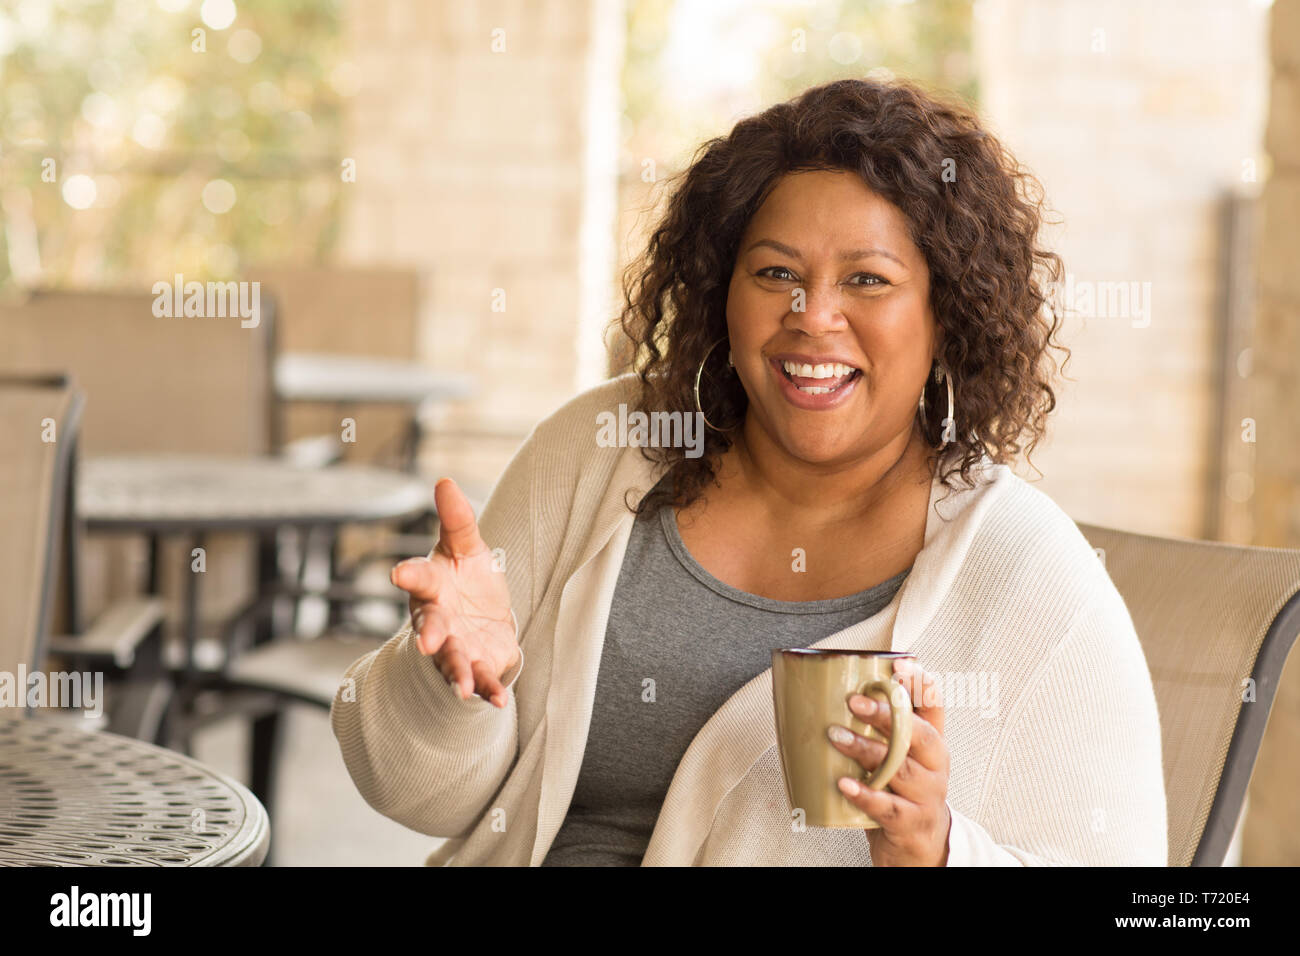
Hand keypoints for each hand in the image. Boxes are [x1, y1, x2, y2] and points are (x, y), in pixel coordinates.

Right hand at [390, 477, 518, 707]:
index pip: (419, 578)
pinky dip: (488, 691)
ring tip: (461, 685)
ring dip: (456, 672)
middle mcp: (438, 620)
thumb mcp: (467, 546)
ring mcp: (455, 646)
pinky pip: (480, 680)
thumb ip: (457, 520)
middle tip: (426, 641)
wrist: (484, 619)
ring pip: (451, 660)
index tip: (398, 574)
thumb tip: (444, 480)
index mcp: (432, 585)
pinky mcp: (476, 666)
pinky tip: (499, 700)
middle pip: (431, 626)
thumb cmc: (467, 579)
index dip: (409, 575)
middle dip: (430, 633)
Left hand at [827, 658, 951, 865]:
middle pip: (917, 734)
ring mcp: (926, 795)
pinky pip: (887, 807)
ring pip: (899, 768)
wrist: (921, 845)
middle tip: (853, 701)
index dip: (920, 683)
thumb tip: (830, 690)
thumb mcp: (901, 756)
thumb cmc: (902, 790)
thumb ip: (882, 728)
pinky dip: (865, 795)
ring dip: (865, 750)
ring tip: (836, 737)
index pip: (934, 706)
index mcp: (933, 743)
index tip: (900, 663)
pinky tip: (844, 785)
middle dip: (886, 714)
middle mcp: (935, 765)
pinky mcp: (910, 822)